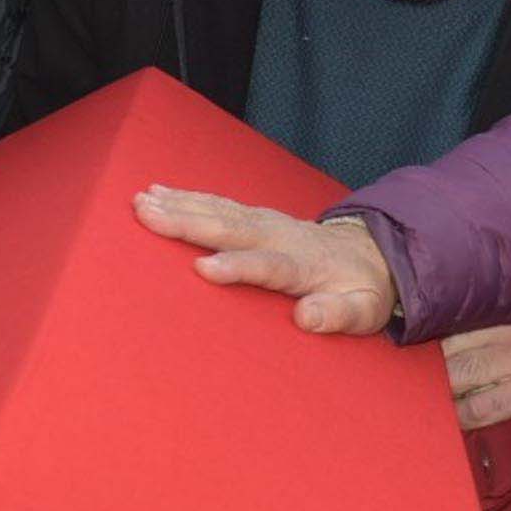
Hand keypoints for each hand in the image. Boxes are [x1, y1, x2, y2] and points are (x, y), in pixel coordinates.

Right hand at [130, 188, 397, 335]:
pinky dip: (188, 197)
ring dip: (180, 205)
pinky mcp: (255, 217)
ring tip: (142, 201)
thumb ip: (338, 315)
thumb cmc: (360, 290)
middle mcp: (280, 237)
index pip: (268, 266)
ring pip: (220, 210)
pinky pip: (218, 204)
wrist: (369, 254)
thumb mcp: (363, 311)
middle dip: (189, 221)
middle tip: (149, 215)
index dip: (237, 266)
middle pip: (232, 228)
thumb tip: (307, 318)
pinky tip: (158, 193)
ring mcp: (266, 222)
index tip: (203, 268)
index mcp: (304, 266)